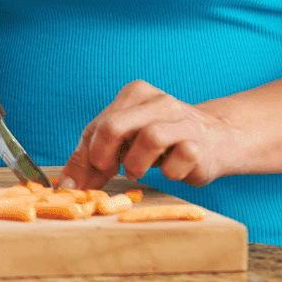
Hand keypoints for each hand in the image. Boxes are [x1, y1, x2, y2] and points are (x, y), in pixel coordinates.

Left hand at [58, 80, 238, 188]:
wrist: (216, 138)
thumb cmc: (159, 140)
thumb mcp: (123, 141)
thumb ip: (92, 158)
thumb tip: (66, 187)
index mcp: (134, 94)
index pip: (100, 123)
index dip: (90, 154)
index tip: (92, 174)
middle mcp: (158, 101)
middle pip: (116, 126)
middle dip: (106, 156)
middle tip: (112, 170)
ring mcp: (182, 121)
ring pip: (149, 139)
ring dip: (137, 165)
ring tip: (139, 169)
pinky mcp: (200, 145)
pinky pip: (177, 163)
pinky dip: (168, 174)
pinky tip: (172, 169)